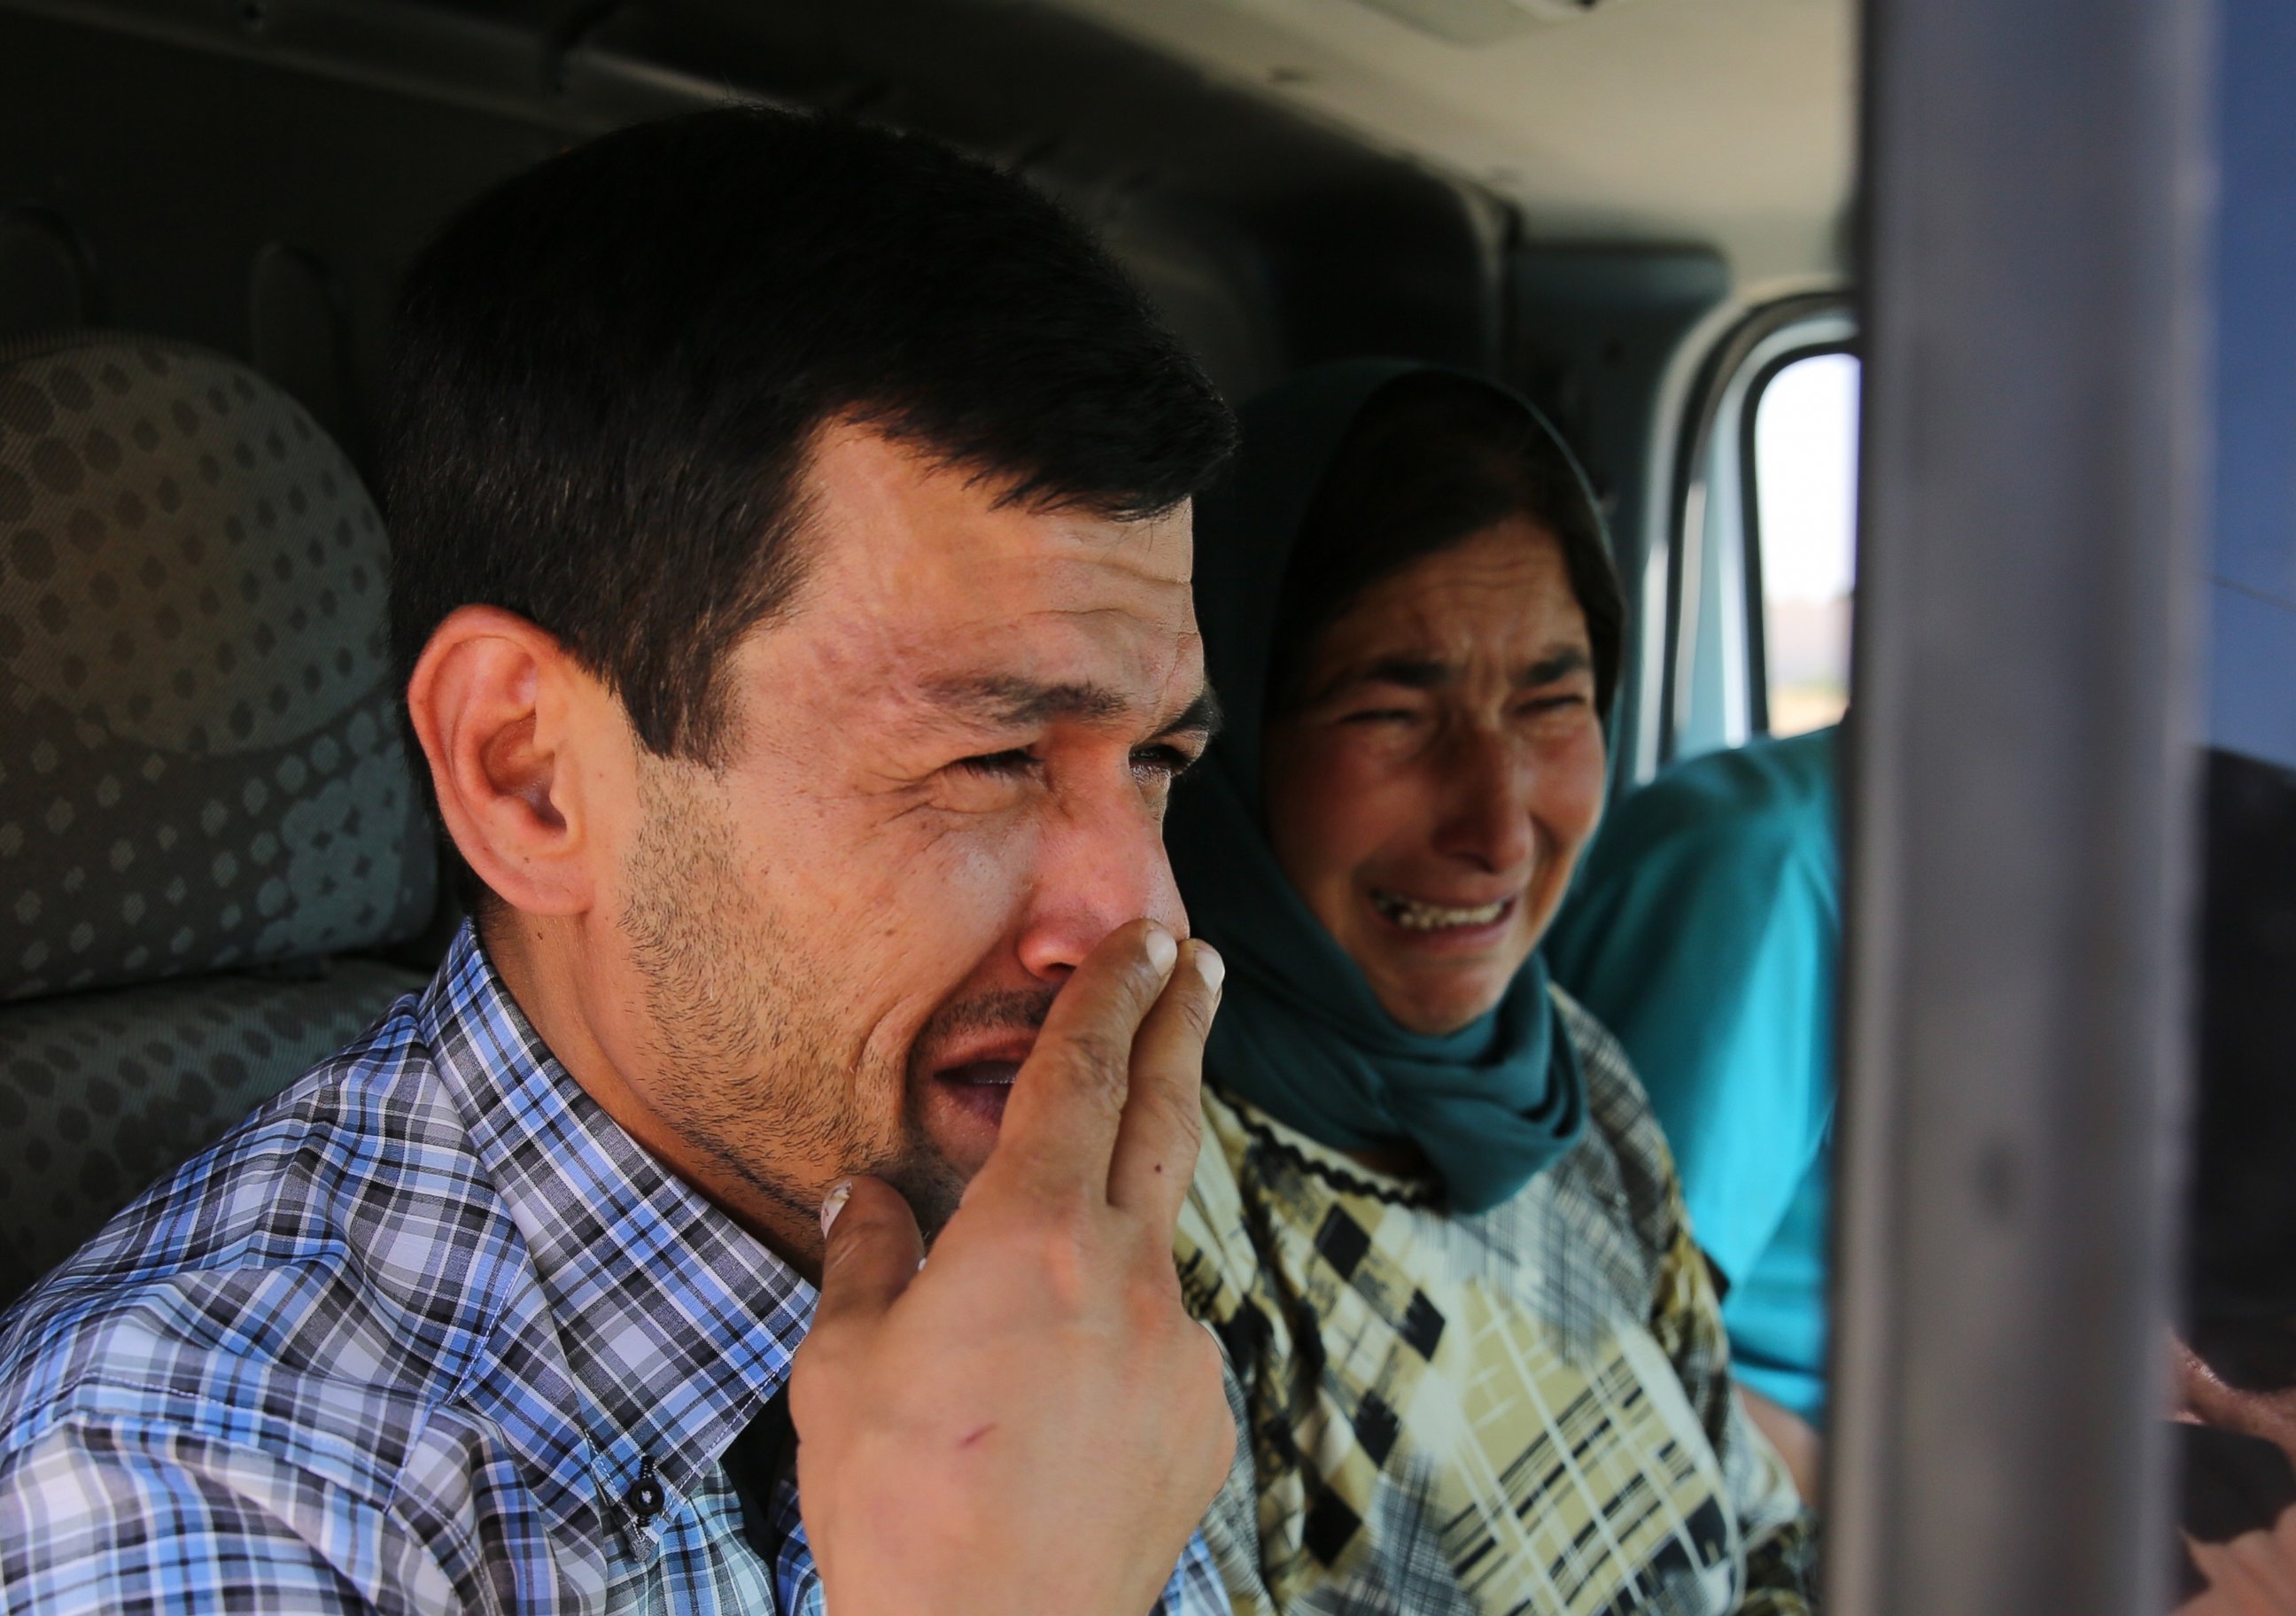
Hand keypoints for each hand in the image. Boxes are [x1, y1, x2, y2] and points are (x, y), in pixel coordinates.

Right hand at [790, 921, 1233, 1615]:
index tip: (1144, 938)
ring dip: (1118, 1222)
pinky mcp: (1205, 1421)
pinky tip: (1061, 1405)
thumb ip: (865, 1260)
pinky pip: (1161, 1346)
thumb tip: (861, 1197)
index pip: (1084, 1076)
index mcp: (1032, 1236)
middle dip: (1181, 1026)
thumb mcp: (842, 1368)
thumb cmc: (899, 1507)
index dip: (1113, 994)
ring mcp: (1180, 1349)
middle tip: (1203, 962)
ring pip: (1151, 1248)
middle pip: (1166, 1116)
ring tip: (1040, 1287)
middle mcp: (1127, 1273)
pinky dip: (1117, 1341)